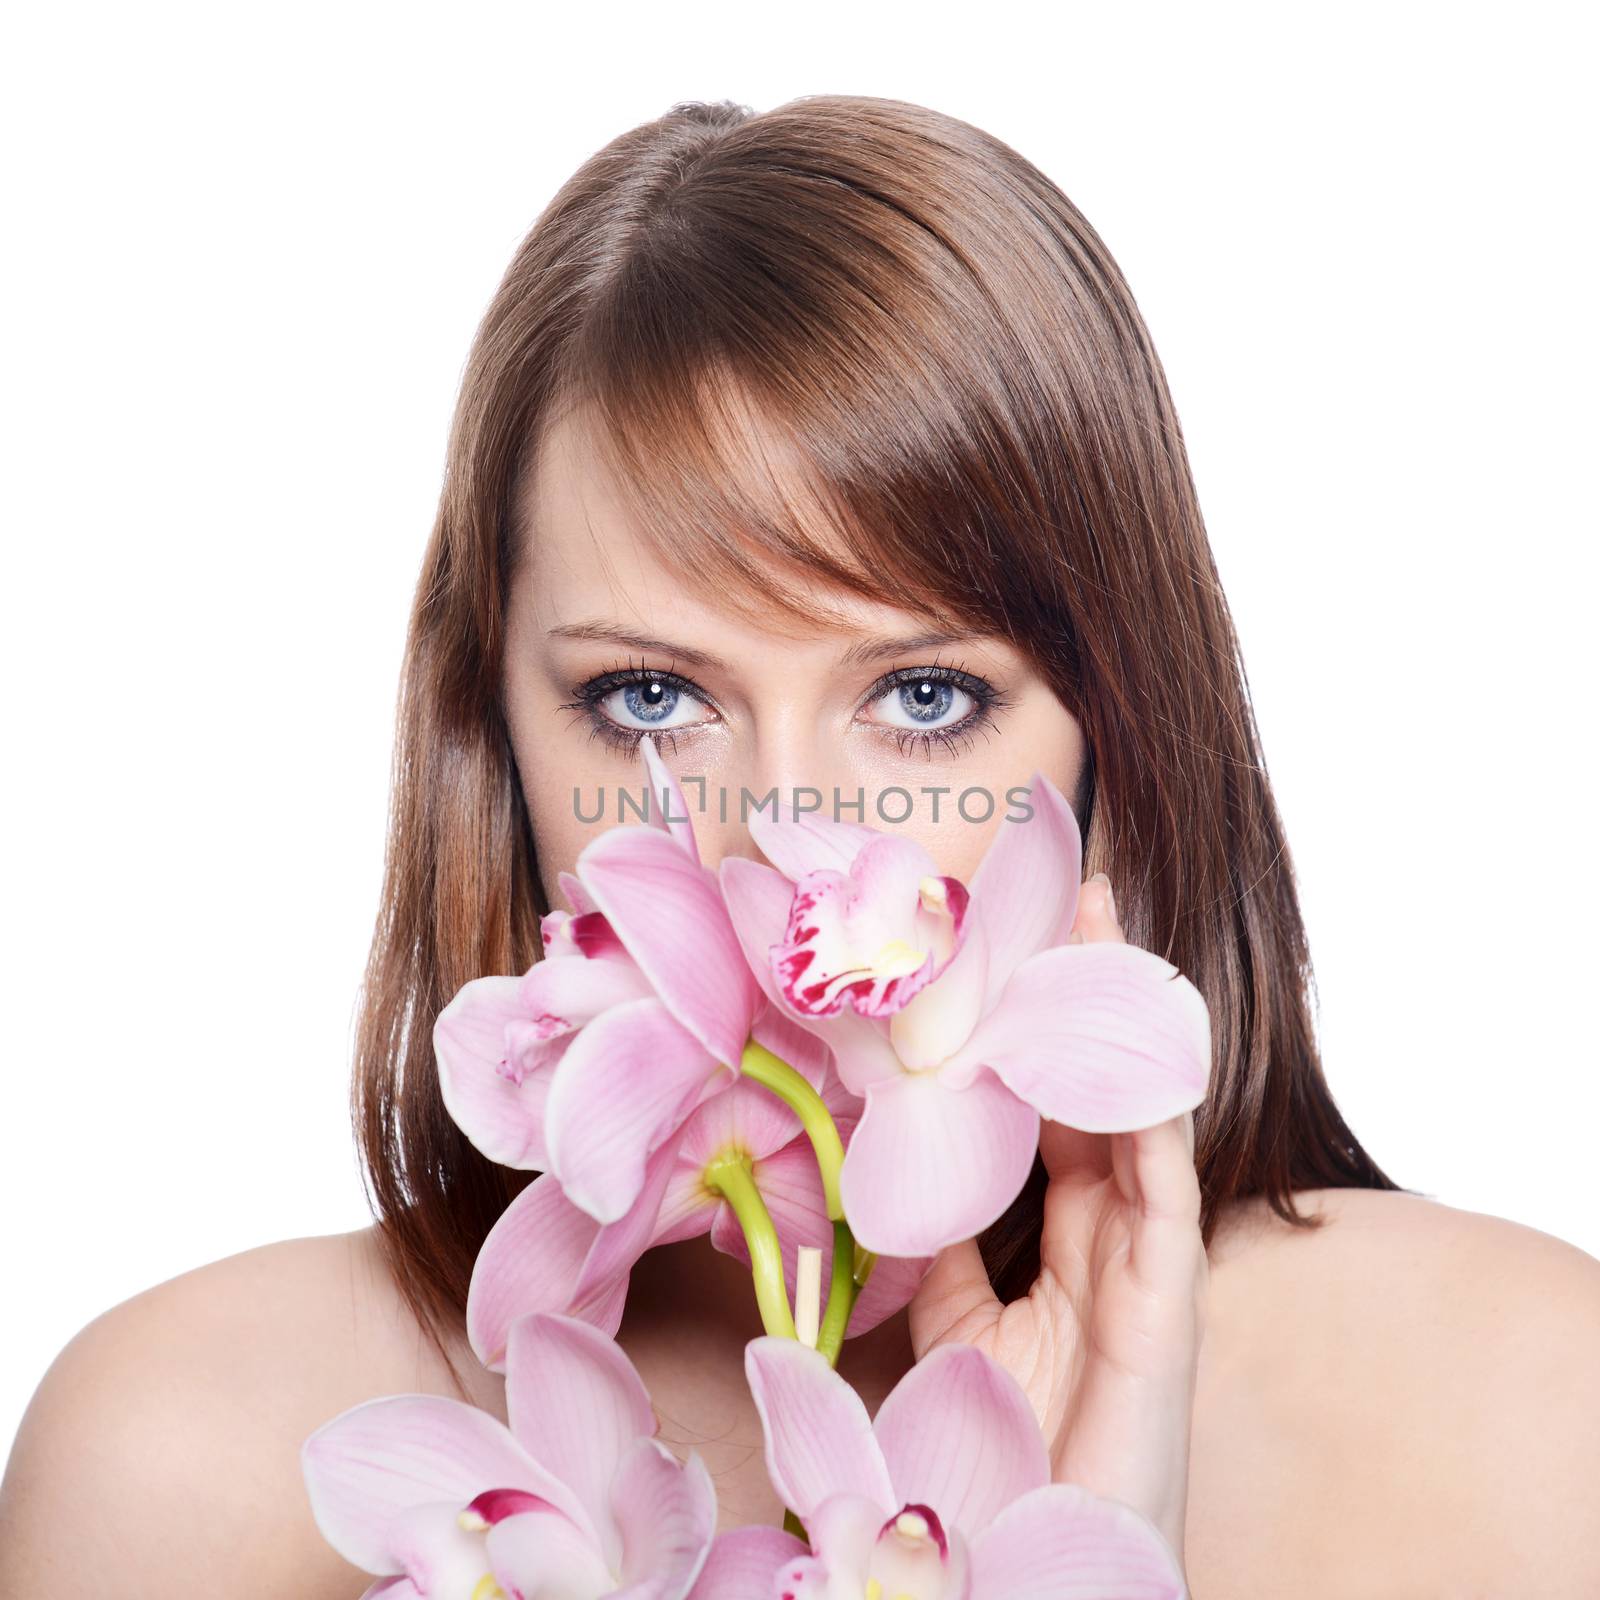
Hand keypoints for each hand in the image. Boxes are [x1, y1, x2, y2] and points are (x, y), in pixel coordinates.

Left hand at [905, 871, 1207, 1565]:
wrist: (1036, 1555)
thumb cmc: (1003, 1451)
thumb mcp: (952, 1327)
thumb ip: (938, 1248)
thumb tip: (900, 1171)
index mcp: (1062, 1236)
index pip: (1051, 1108)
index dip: (1030, 1032)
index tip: (1003, 950)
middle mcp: (1111, 1232)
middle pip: (1100, 1088)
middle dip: (1085, 995)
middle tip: (1064, 897)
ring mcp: (1147, 1257)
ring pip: (1140, 1112)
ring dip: (1123, 1019)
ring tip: (1102, 926)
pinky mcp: (1170, 1294)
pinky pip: (1164, 1183)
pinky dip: (1150, 1108)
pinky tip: (1132, 1039)